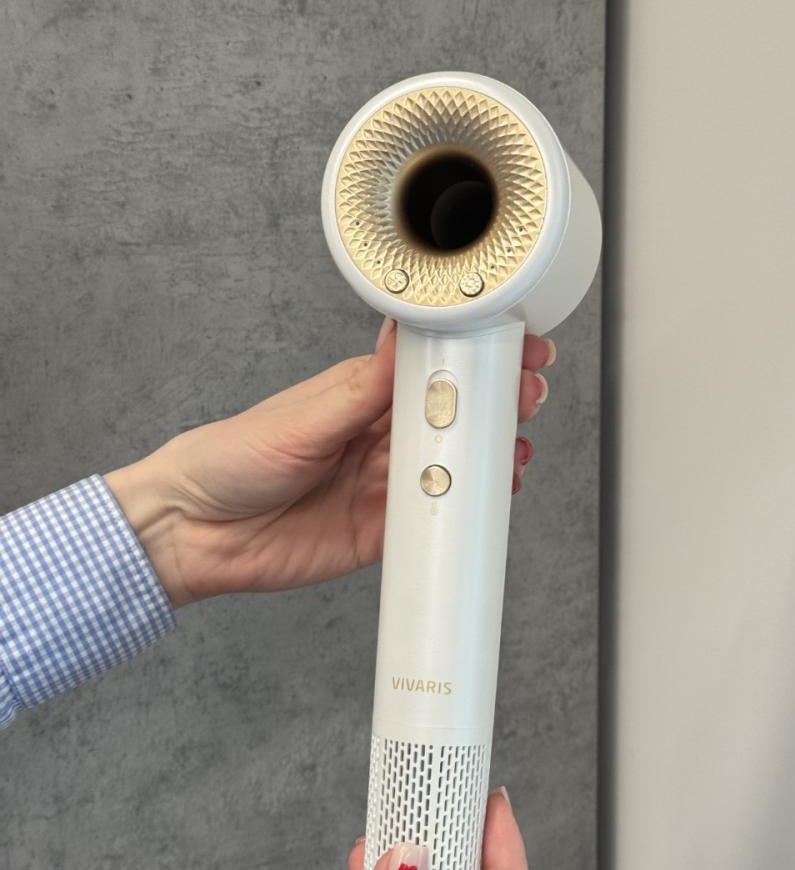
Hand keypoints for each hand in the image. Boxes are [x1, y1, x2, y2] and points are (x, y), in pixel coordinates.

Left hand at [104, 319, 555, 606]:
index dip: (475, 359)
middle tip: (526, 398)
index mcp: (360, 395)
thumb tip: (406, 336)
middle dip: (495, 406)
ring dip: (489, 460)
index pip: (430, 371)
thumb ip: (360, 389)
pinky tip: (489, 500)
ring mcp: (382, 485)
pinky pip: (433, 522)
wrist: (193, 531)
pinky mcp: (379, 533)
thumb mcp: (300, 417)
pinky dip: (464, 513)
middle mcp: (377, 437)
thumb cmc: (230, 457)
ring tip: (517, 452)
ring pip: (452, 468)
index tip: (514, 349)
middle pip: (452, 418)